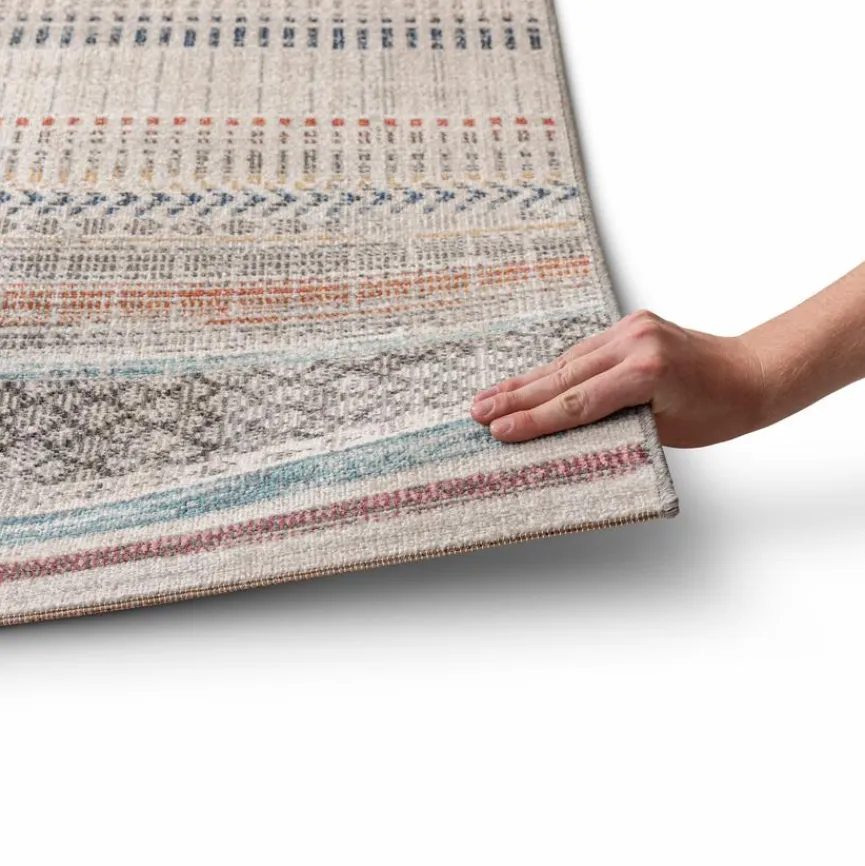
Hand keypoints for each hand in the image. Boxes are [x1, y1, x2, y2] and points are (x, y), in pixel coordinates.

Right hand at [470, 310, 765, 447]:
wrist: (752, 372)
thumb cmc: (718, 411)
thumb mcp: (662, 430)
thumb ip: (612, 425)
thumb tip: (562, 432)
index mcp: (647, 371)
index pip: (577, 403)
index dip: (534, 420)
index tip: (500, 432)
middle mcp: (635, 342)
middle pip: (562, 377)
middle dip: (516, 397)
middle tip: (478, 412)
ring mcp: (632, 328)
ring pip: (566, 361)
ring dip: (526, 382)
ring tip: (490, 398)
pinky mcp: (631, 324)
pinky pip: (582, 352)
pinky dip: (552, 370)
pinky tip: (525, 382)